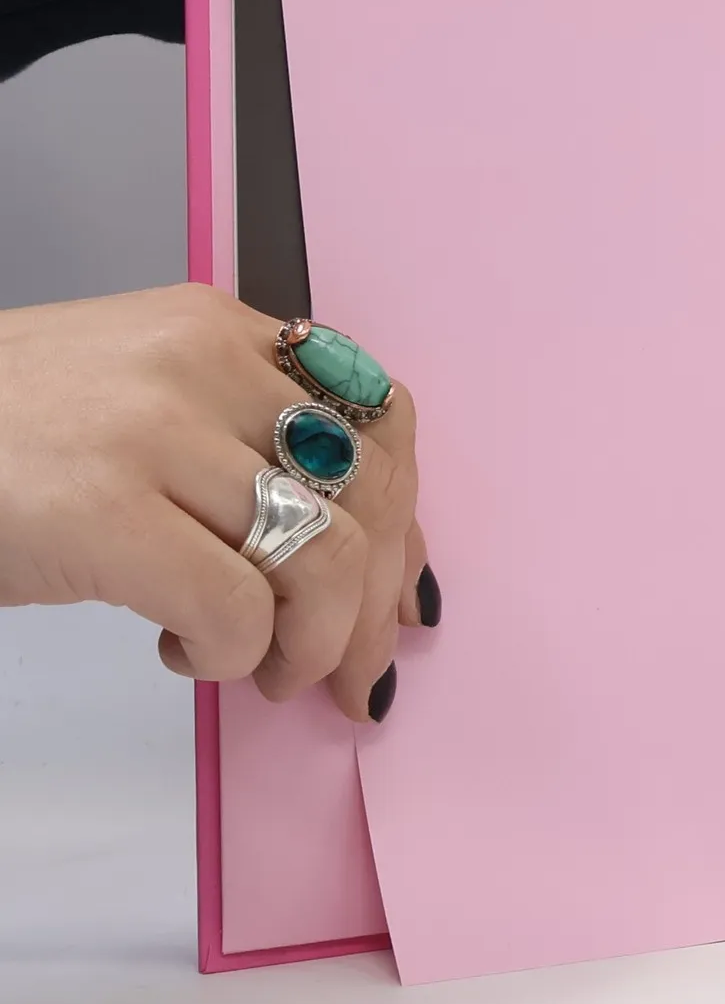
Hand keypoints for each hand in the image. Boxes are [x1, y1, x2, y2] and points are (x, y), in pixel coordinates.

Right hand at [0, 285, 429, 721]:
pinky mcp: (100, 507)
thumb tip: (383, 567)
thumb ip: (254, 450)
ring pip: (323, 554)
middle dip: (372, 607)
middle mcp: (202, 361)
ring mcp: (151, 429)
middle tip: (341, 674)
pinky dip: (230, 655)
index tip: (396, 599)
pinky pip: (236, 606)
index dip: (406, 519)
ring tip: (258, 669)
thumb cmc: (4, 439)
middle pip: (369, 493)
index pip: (382, 418)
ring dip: (308, 642)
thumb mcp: (145, 405)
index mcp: (221, 329)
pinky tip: (180, 650)